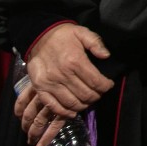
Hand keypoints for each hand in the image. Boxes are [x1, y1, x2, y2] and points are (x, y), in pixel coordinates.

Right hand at [16, 23, 112, 145]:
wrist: (38, 36)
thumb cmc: (63, 35)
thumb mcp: (82, 32)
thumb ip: (96, 43)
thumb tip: (106, 56)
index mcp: (75, 60)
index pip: (96, 82)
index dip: (106, 86)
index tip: (108, 85)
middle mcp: (63, 74)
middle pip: (86, 95)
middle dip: (97, 96)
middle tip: (99, 93)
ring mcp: (50, 83)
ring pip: (72, 103)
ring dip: (84, 105)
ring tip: (88, 100)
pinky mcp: (40, 88)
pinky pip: (54, 106)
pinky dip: (65, 113)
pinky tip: (73, 111)